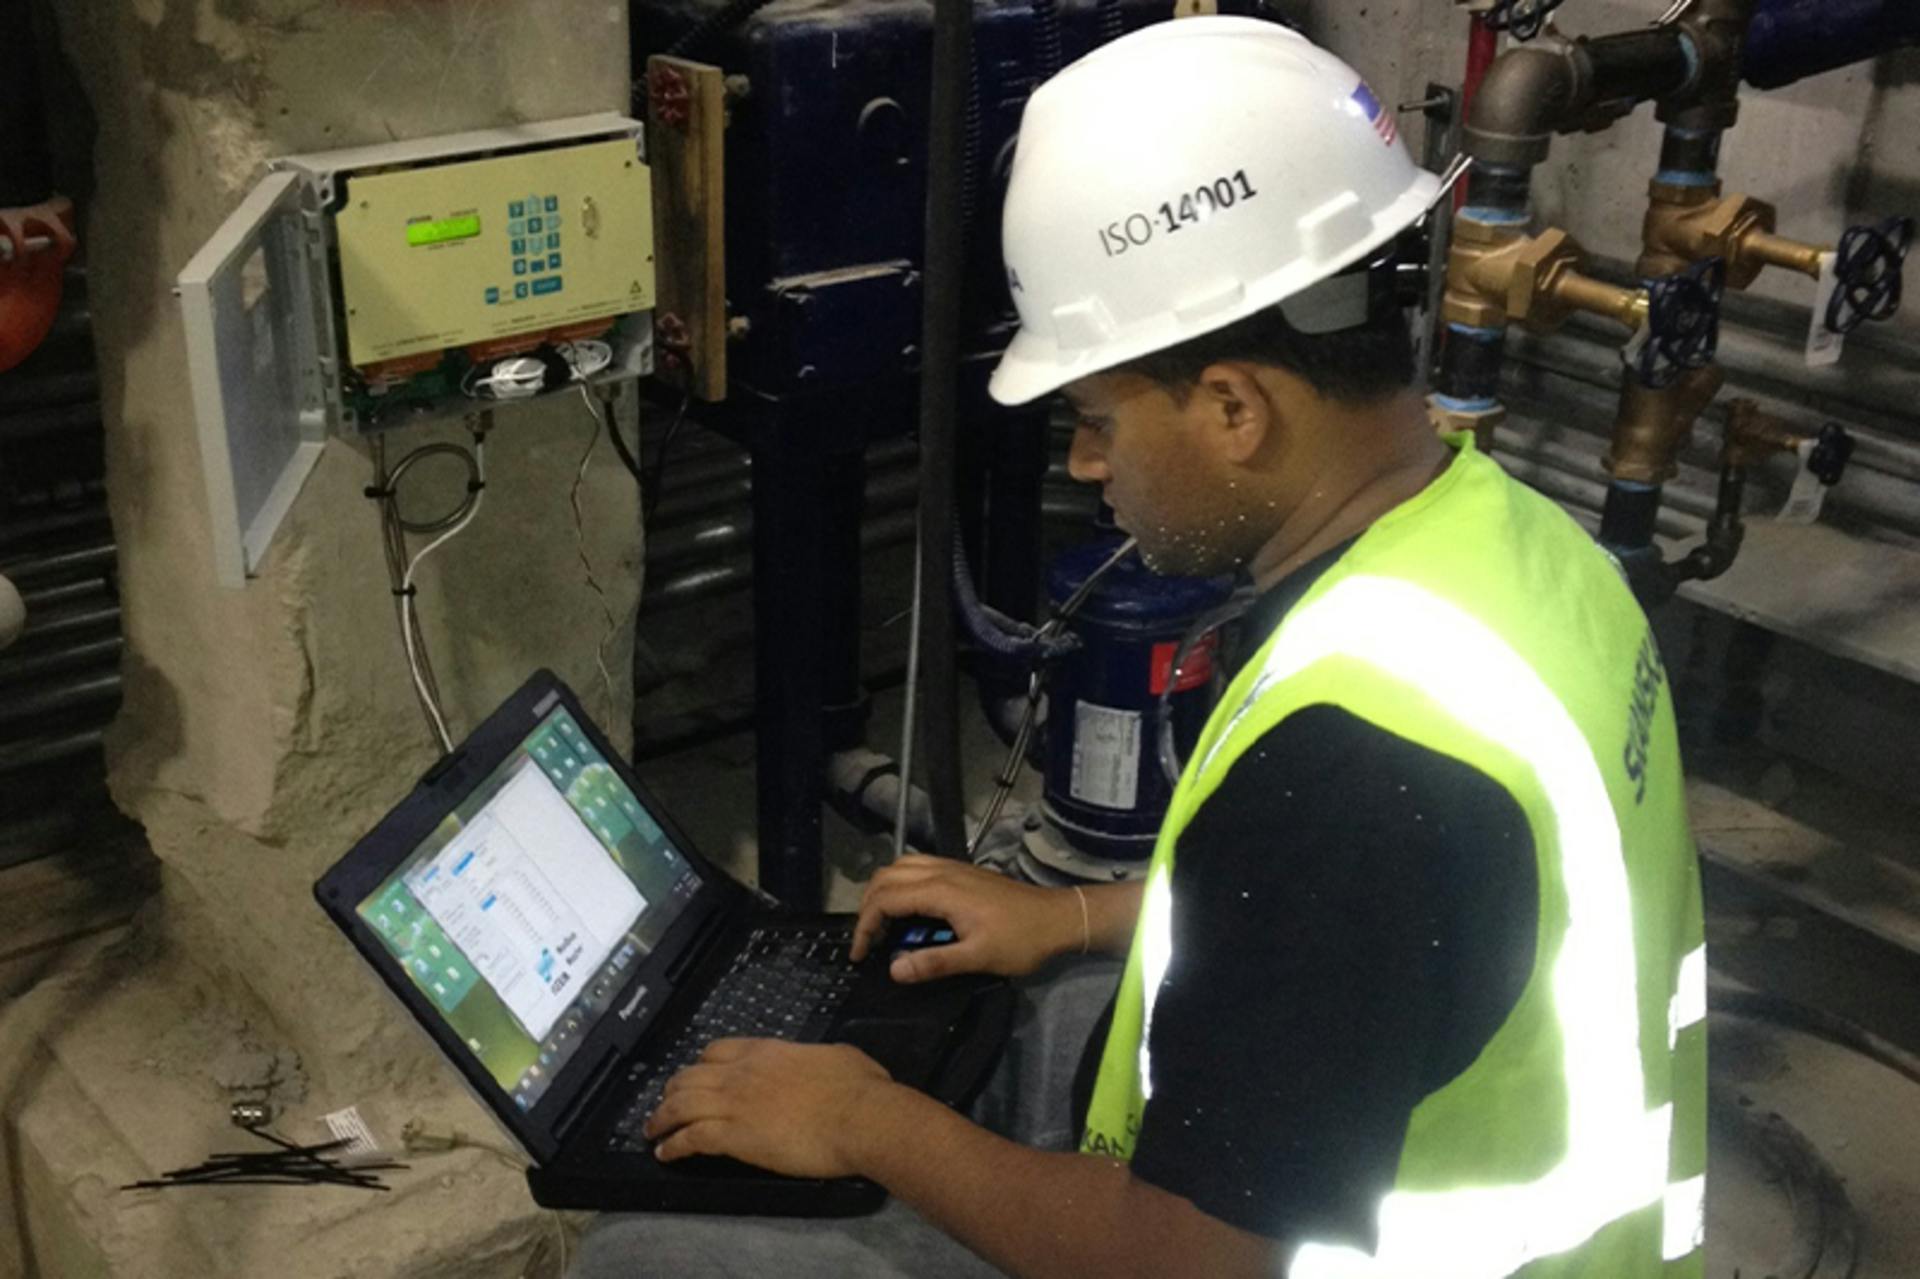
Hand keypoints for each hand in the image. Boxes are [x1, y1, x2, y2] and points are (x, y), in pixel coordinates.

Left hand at [644, 1039, 892, 1178]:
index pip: (716, 1051)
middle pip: (689, 1076)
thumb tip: (825, 1064)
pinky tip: (664, 1153)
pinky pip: (690, 1138)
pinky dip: (672, 1145)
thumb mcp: (838, 1056)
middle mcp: (741, 1072)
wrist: (858, 1116)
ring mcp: (734, 1103)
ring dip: (661, 1118)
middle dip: (672, 1091)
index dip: (700, 1065)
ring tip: (652, 1131)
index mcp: (765, 1050)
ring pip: (680, 1105)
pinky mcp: (734, 1136)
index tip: (697, 1077)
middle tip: (666, 1106)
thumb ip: (818, 1059)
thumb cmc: (857, 1087)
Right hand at [851, 853, 1080, 982]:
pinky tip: (907, 909)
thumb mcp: (978, 958)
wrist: (1057, 918)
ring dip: (882, 891)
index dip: (864, 926)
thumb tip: (893, 970)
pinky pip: (917, 867)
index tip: (859, 954)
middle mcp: (942, 871)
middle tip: (867, 941)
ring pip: (900, 866)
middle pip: (886, 876)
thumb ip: (934, 963)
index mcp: (941, 891)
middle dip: (867, 906)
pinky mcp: (961, 871)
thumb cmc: (1021, 940)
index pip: (885, 899)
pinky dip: (900, 884)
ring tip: (881, 924)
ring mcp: (952, 867)